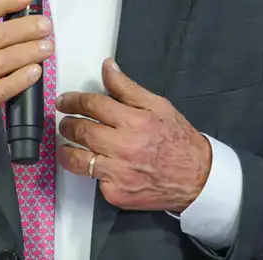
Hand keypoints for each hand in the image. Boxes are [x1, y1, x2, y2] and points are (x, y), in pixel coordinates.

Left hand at [55, 58, 211, 213]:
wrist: (197, 177)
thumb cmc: (178, 139)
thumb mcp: (158, 105)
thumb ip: (127, 87)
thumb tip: (107, 67)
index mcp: (135, 121)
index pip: (93, 105)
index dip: (73, 101)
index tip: (64, 101)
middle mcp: (125, 147)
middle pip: (82, 132)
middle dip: (67, 124)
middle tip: (65, 122)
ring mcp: (119, 174)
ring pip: (79, 161)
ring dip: (67, 151)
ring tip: (67, 145)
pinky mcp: (117, 194)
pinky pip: (95, 181)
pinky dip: (93, 172)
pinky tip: (97, 166)